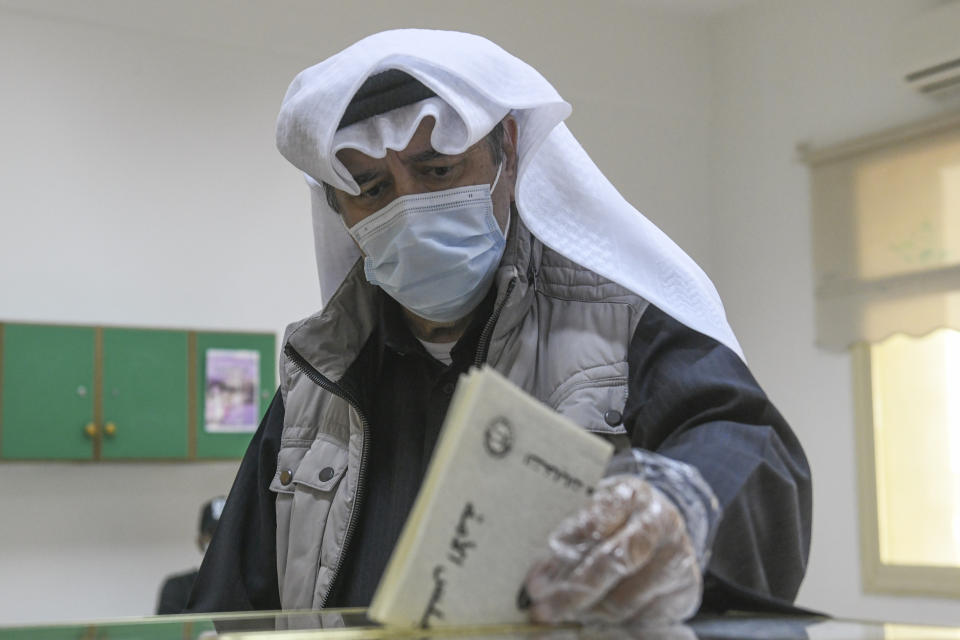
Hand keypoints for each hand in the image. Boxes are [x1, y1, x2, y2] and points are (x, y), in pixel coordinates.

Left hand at [523, 475, 700, 625]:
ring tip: (569, 615)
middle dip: (574, 593)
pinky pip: (643, 619)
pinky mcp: (686, 589)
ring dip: (591, 613)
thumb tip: (539, 580)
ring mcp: (677, 556)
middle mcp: (659, 522)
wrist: (663, 520)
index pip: (593, 526)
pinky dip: (615, 625)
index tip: (535, 584)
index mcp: (630, 494)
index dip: (562, 557)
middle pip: (613, 563)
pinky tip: (597, 620)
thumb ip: (569, 539)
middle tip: (545, 611)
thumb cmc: (618, 517)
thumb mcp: (594, 512)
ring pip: (626, 599)